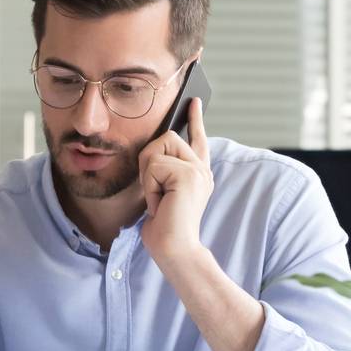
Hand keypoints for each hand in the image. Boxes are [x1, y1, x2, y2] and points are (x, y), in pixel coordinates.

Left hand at [139, 98, 212, 266]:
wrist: (175, 249)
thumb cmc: (164, 227)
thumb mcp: (161, 192)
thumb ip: (163, 170)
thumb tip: (153, 148)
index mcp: (197, 173)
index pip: (197, 139)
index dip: (195, 118)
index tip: (193, 100)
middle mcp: (201, 169)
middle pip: (165, 137)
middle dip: (149, 163)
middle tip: (155, 192)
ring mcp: (198, 170)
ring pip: (156, 149)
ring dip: (148, 176)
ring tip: (160, 199)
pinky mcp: (188, 175)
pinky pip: (154, 166)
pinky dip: (150, 187)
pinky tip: (161, 204)